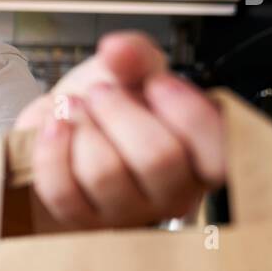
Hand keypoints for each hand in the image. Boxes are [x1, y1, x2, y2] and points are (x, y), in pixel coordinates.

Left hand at [13, 31, 225, 229]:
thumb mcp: (132, 69)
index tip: (156, 83)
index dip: (185, 111)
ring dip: (82, 126)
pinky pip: (63, 191)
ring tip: (76, 108)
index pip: (220, 154)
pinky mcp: (81, 220)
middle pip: (157, 158)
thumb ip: (135, 55)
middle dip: (119, 110)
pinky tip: (54, 127)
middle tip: (101, 92)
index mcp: (202, 157)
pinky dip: (51, 150)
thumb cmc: (107, 102)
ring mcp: (127, 212)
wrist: (61, 122)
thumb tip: (120, 50)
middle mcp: (172, 192)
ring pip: (105, 174)